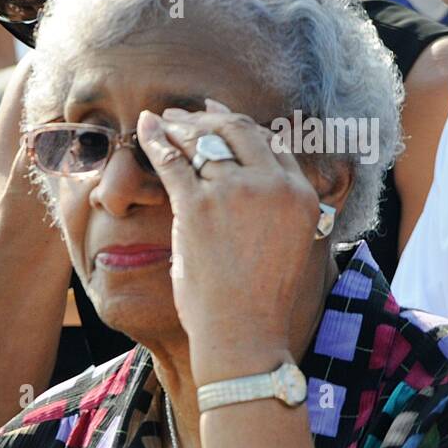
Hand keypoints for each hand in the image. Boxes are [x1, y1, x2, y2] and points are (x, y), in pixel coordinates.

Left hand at [135, 100, 321, 377]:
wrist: (244, 334)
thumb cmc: (262, 303)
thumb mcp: (292, 249)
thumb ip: (283, 215)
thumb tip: (264, 198)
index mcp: (303, 196)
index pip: (272, 145)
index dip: (243, 128)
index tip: (223, 119)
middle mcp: (274, 186)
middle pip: (240, 132)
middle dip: (210, 118)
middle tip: (186, 114)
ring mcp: (236, 192)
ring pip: (205, 141)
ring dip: (180, 126)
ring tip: (163, 120)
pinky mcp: (198, 205)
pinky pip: (173, 160)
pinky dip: (156, 139)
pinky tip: (144, 127)